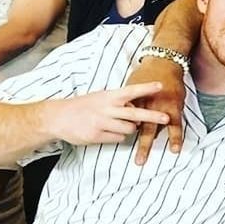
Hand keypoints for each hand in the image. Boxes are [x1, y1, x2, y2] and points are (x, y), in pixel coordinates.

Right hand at [42, 82, 167, 146]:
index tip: (160, 85)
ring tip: (118, 123)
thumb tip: (136, 106)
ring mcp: (101, 123)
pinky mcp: (96, 136)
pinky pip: (118, 138)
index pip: (131, 91)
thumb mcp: (101, 97)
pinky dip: (118, 135)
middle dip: (152, 116)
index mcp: (108, 97)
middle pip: (135, 114)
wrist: (58, 117)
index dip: (146, 88)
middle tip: (166, 118)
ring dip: (130, 128)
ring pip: (129, 129)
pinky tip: (107, 131)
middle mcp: (106, 109)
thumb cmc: (84, 106)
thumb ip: (119, 101)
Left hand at [128, 57, 186, 165]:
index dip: (121, 132)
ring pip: (154, 129)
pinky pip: (176, 125)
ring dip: (151, 145)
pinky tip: (175, 149)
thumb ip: (126, 103)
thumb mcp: (131, 85)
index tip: (115, 145)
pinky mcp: (175, 107)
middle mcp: (146, 105)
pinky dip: (175, 137)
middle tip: (136, 160)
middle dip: (138, 144)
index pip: (125, 120)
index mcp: (132, 100)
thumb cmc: (146, 73)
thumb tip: (120, 117)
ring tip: (147, 159)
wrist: (165, 62)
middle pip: (140, 127)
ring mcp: (161, 106)